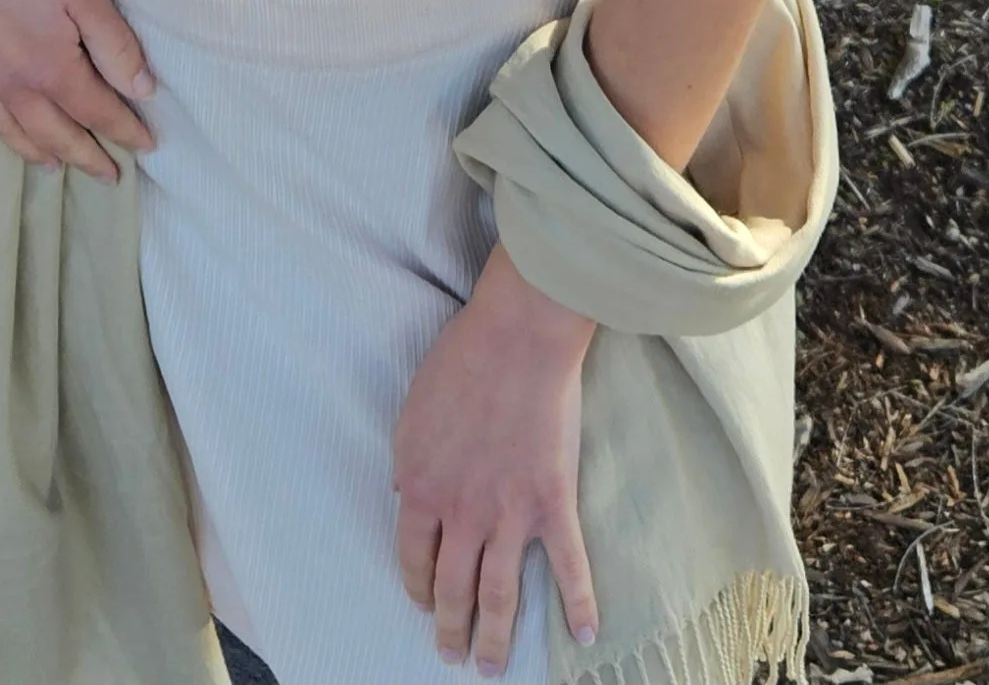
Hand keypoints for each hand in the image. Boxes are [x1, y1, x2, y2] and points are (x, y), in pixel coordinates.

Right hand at [0, 0, 156, 181]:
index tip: (147, 146)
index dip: (124, 131)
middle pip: (53, 132)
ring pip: (9, 127)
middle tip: (108, 176)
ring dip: (35, 150)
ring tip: (52, 166)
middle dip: (84, 156)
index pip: (96, 112)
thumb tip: (141, 92)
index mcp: (48, 69)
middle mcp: (8, 82)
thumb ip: (113, 44)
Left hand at [392, 246, 599, 672]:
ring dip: (496, 639)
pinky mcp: (553, 504)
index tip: (422, 604)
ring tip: (492, 668)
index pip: (412, 558)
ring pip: (500, 596)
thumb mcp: (411, 413)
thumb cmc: (460, 363)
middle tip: (452, 657)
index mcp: (422, 489)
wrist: (517, 337)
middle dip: (450, 629)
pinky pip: (568, 567)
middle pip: (453, 589)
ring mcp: (509, 514)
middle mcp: (462, 513)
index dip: (416, 588)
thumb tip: (403, 494)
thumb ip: (407, 463)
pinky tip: (585, 636)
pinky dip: (579, 605)